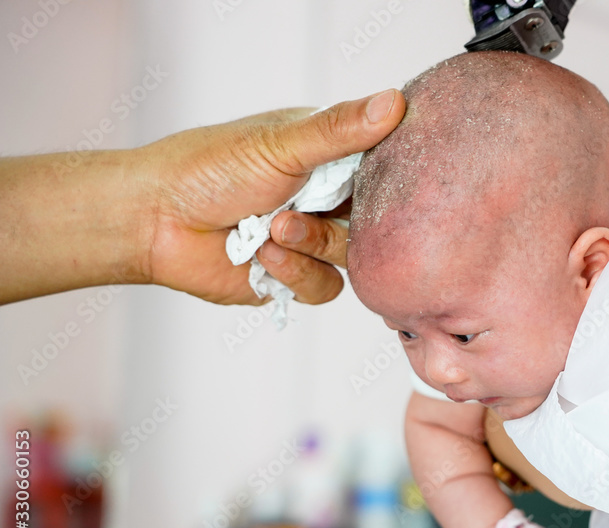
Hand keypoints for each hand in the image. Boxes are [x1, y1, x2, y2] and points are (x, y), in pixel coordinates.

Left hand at [141, 89, 403, 304]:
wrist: (155, 221)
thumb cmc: (208, 169)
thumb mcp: (282, 143)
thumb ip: (340, 130)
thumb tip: (394, 101)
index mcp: (326, 156)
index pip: (382, 165)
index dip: (391, 174)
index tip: (394, 177)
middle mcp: (324, 198)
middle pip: (376, 218)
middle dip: (345, 216)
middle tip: (316, 203)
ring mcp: (311, 239)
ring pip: (352, 256)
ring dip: (314, 243)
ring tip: (274, 228)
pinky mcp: (295, 278)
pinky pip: (327, 287)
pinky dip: (298, 273)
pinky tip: (265, 256)